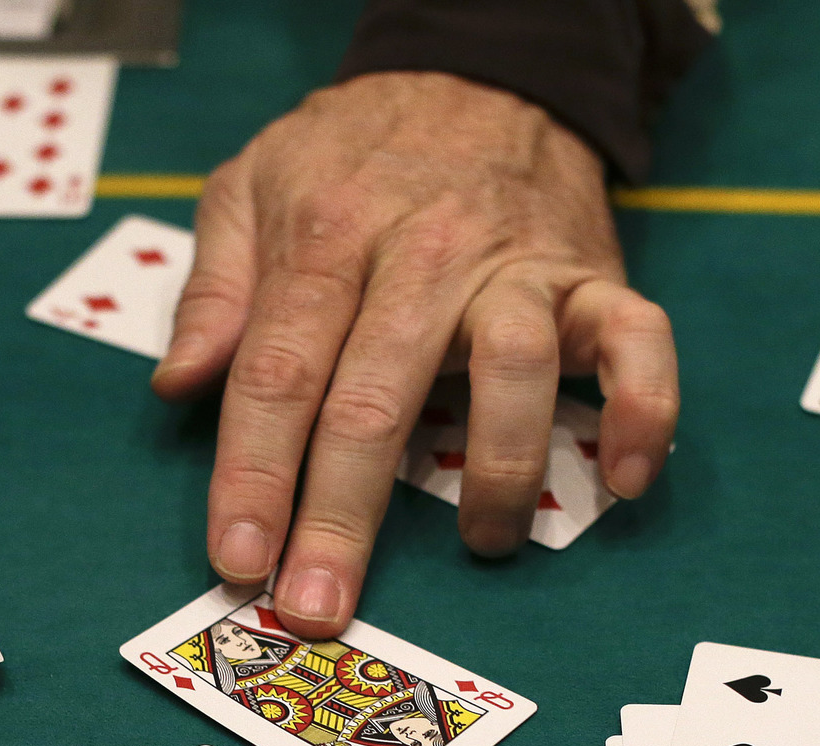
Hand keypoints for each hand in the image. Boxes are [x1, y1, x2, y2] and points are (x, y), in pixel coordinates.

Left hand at [152, 72, 678, 637]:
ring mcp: (516, 267)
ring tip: (478, 544)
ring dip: (496, 472)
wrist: (483, 68)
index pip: (278, 373)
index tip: (237, 560)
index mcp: (325, 239)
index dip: (253, 474)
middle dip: (342, 513)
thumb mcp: (251, 184)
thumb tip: (176, 386)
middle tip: (320, 603)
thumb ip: (214, 289)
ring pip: (512, 372)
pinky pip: (638, 342)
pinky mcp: (593, 275)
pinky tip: (621, 479)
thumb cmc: (352, 151)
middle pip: (375, 398)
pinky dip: (642, 411)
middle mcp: (422, 256)